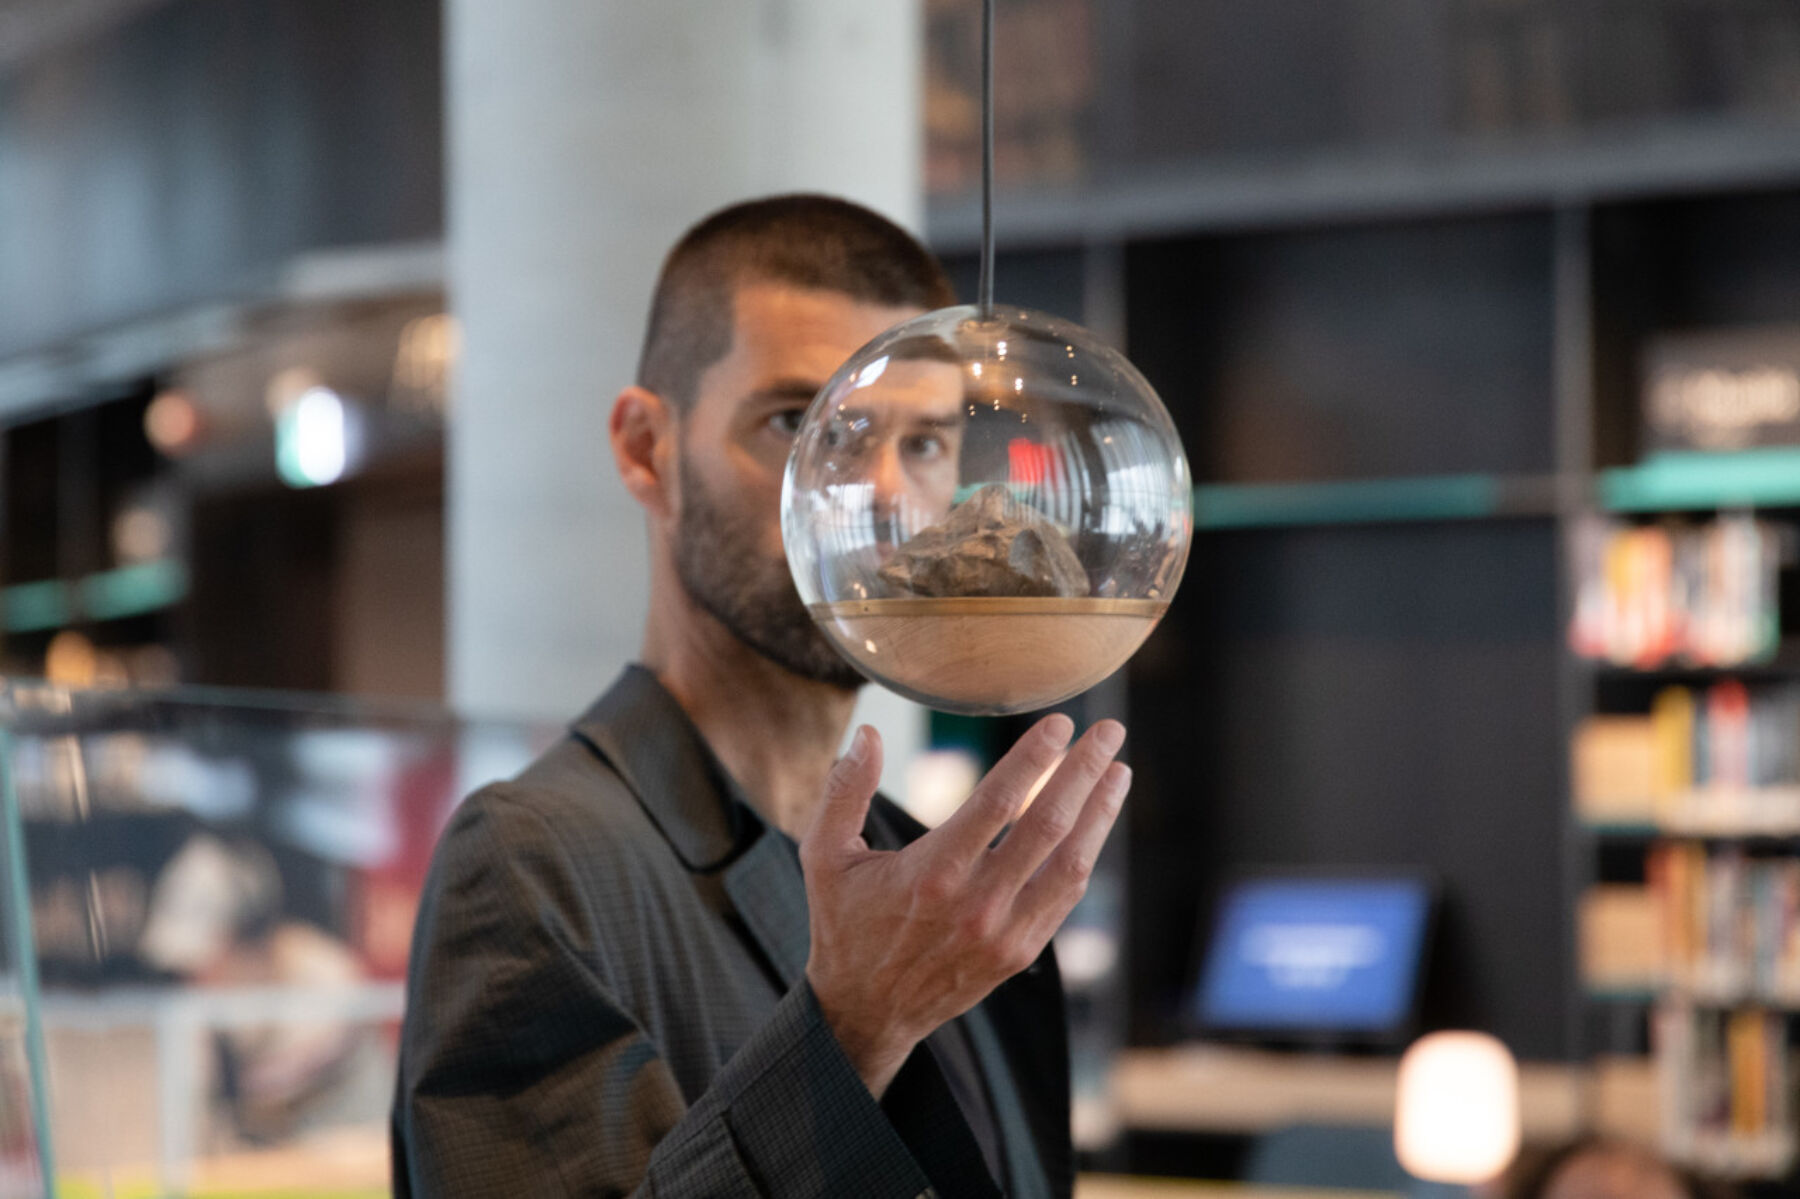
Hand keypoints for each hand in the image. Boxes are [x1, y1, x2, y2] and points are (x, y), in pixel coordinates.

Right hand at [800, 714, 1130, 1097]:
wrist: (866, 1010)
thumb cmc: (846, 925)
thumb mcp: (826, 855)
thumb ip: (846, 791)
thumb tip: (867, 734)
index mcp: (931, 873)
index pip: (998, 802)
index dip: (1034, 758)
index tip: (1061, 723)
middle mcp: (976, 904)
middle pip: (1047, 825)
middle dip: (1084, 772)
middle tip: (1108, 732)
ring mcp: (1004, 932)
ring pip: (1070, 863)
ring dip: (1100, 812)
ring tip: (1119, 771)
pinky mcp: (1019, 953)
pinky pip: (1064, 896)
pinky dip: (1086, 854)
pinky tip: (1095, 822)